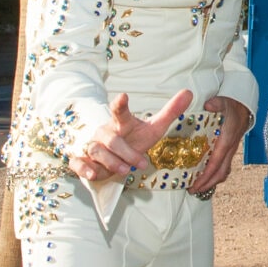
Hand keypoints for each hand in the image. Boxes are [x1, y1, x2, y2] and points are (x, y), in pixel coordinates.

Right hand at [68, 89, 193, 186]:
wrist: (114, 154)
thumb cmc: (134, 138)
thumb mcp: (154, 128)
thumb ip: (170, 112)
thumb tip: (189, 92)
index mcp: (121, 123)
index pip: (120, 111)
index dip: (120, 104)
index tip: (123, 97)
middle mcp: (105, 133)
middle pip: (111, 140)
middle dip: (125, 152)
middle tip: (141, 164)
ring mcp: (93, 146)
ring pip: (96, 152)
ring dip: (110, 162)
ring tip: (124, 171)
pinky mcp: (83, 161)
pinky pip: (78, 163)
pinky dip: (84, 168)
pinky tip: (93, 174)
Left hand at [188, 96, 250, 196]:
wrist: (244, 104)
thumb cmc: (232, 104)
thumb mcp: (224, 101)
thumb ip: (216, 103)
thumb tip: (208, 105)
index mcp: (227, 140)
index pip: (216, 163)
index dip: (205, 176)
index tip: (194, 185)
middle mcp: (230, 148)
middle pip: (220, 173)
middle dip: (207, 184)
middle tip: (193, 190)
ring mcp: (231, 150)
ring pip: (224, 172)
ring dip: (212, 182)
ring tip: (198, 187)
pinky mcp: (229, 150)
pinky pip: (224, 166)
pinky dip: (216, 175)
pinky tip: (206, 176)